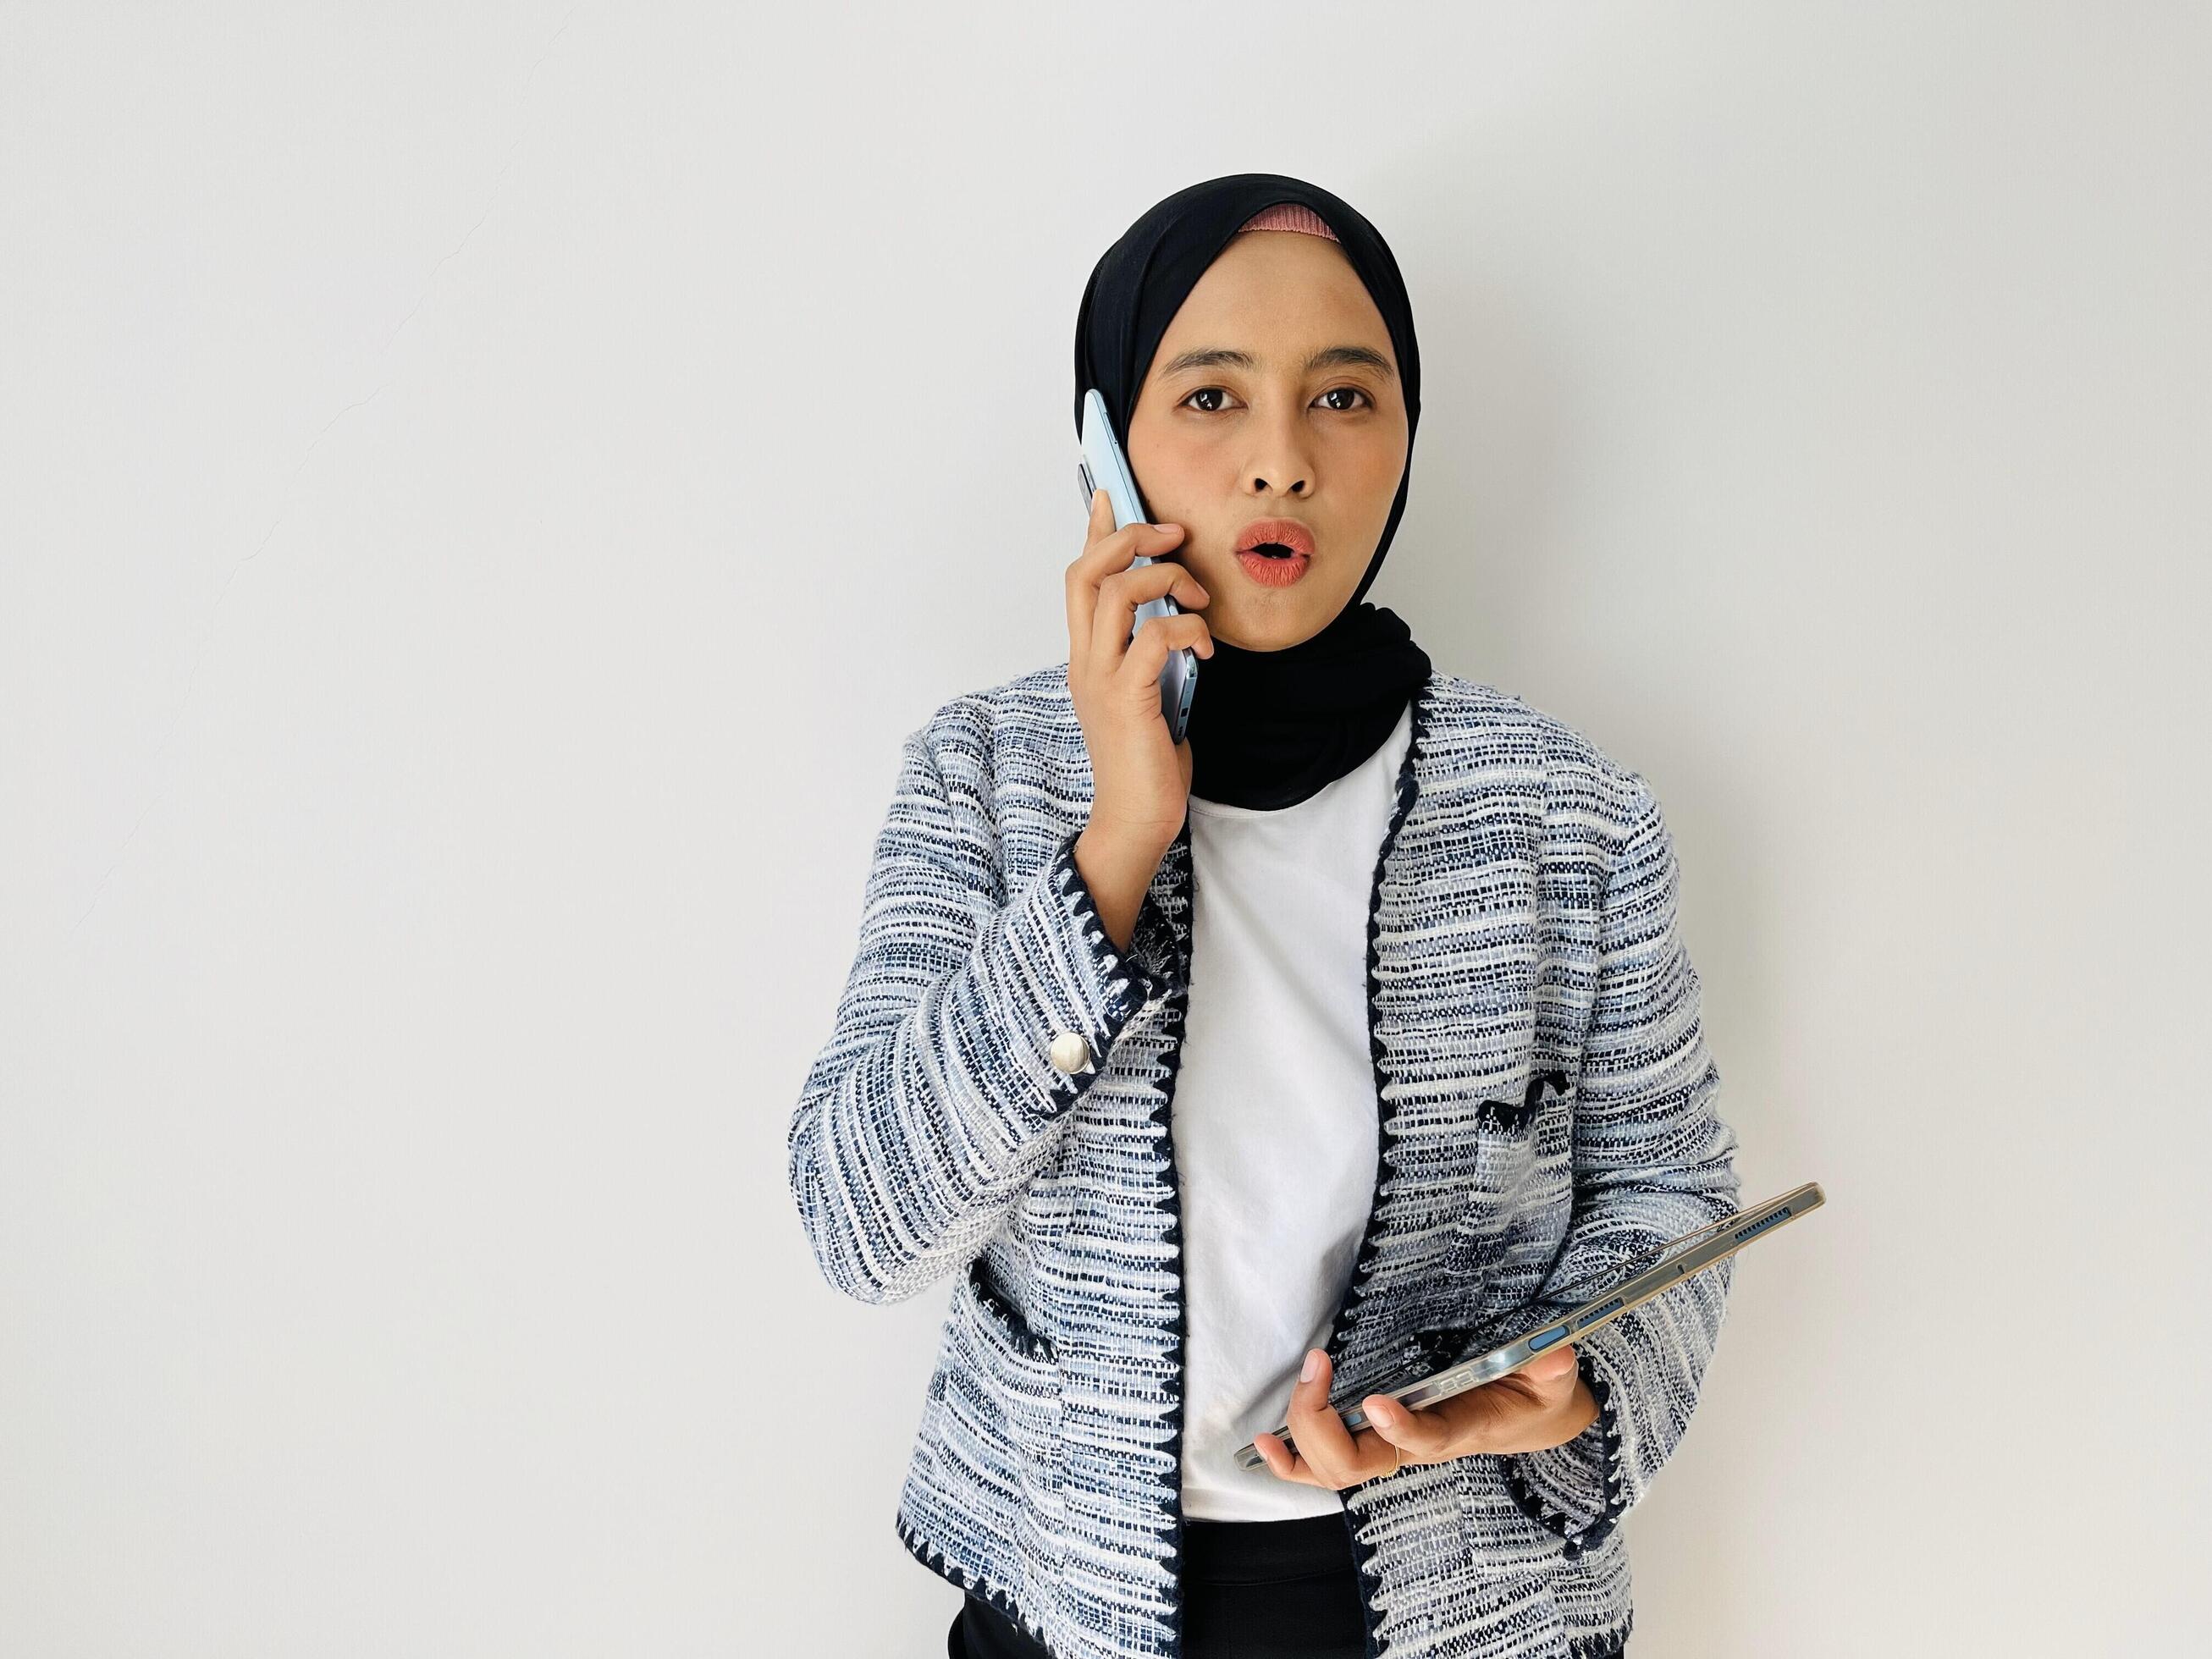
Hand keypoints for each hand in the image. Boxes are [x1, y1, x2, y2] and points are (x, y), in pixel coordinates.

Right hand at [1066, 487, 1213, 852]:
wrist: (1136, 821)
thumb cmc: (1148, 763)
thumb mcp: (1150, 693)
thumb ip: (1151, 654)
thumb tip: (1177, 617)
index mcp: (1086, 656)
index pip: (1079, 576)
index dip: (1095, 530)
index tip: (1113, 495)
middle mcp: (1085, 660)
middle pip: (1087, 569)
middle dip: (1131, 538)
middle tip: (1173, 538)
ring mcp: (1100, 677)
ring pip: (1116, 592)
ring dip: (1165, 579)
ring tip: (1198, 599)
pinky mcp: (1127, 698)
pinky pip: (1155, 637)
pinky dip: (1187, 630)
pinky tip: (1207, 649)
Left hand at [1251, 1344, 1599, 1490]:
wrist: (1524, 1419)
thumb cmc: (1531, 1396)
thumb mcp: (1552, 1381)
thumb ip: (1550, 1368)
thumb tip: (1551, 1353)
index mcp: (1462, 1429)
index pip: (1429, 1440)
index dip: (1401, 1430)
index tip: (1375, 1403)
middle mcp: (1419, 1446)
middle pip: (1358, 1462)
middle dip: (1323, 1423)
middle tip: (1316, 1366)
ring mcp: (1391, 1451)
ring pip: (1333, 1468)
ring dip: (1302, 1433)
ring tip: (1296, 1383)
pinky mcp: (1374, 1445)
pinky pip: (1323, 1467)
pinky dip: (1289, 1460)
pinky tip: (1265, 1443)